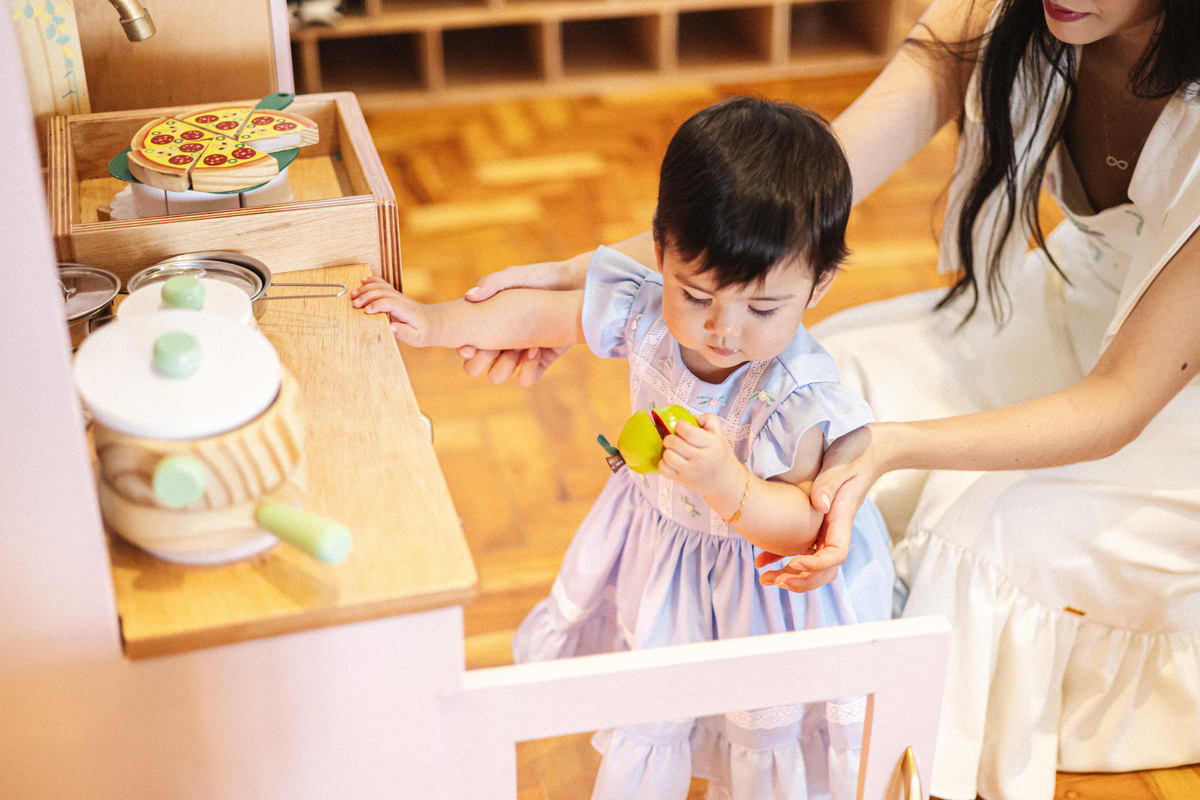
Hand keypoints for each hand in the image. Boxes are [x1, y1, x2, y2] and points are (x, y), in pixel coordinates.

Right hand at [349, 275, 432, 346]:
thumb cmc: (422, 332)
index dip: (378, 305)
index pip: (391, 303)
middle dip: (368, 296)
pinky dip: (373, 281)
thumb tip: (391, 328)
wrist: (431, 322)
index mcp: (407, 311)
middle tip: (355, 304)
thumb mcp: (417, 337)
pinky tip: (363, 281)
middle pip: (384, 292)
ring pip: (382, 287)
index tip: (367, 311)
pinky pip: (383, 285)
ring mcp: (398, 296)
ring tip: (353, 295)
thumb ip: (404, 333)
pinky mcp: (394, 295)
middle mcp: (402, 300)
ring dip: (367, 289)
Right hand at [455, 259, 584, 383]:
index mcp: (488, 322)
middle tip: (494, 349)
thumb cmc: (542, 278)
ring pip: (500, 373)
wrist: (577, 287)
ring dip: (506, 365)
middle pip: (478, 365)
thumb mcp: (515, 276)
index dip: (464, 349)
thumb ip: (492, 283)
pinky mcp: (540, 360)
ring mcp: (519, 352)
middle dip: (483, 360)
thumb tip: (469, 297)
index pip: (465, 342)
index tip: (470, 348)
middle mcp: (500, 341)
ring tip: (521, 347)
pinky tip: (536, 350)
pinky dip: (528, 369)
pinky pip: (526, 377)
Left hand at [657, 414, 742, 497]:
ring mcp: (691, 472)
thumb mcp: (720, 434)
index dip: (680, 425)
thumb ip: (708, 419)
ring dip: (667, 450)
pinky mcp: (682, 481)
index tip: (681, 426)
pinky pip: (663, 469)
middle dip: (670, 437)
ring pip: (668, 456)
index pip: (688, 431)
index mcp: (712, 444)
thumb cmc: (719, 454)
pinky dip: (663, 463)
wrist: (725, 481)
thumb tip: (691, 417)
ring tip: (673, 450)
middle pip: (675, 443)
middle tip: (674, 438)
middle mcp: (701, 459)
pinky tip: (671, 461)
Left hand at [755, 425, 880, 591]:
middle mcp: (835, 530)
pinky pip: (801, 550)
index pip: (836, 555)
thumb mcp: (840, 465)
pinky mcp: (816, 524)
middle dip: (801, 580)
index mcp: (842, 519)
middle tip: (774, 580)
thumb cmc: (854, 454)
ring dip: (791, 576)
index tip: (793, 563)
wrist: (868, 450)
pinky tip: (762, 562)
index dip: (815, 564)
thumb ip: (829, 484)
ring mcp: (826, 530)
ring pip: (813, 566)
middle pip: (825, 570)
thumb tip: (818, 504)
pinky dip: (782, 560)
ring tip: (765, 579)